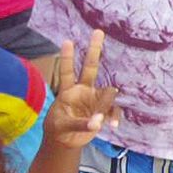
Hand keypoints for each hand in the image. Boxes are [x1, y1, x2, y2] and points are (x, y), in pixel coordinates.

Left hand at [45, 32, 116, 150]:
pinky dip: (114, 116)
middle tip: (98, 31)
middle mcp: (82, 91)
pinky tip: (111, 125)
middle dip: (94, 50)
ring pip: (107, 92)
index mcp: (67, 92)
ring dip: (106, 105)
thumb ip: (79, 123)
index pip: (66, 72)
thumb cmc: (59, 128)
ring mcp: (94, 99)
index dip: (67, 58)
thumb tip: (97, 122)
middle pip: (90, 68)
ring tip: (99, 120)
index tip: (68, 41)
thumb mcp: (63, 126)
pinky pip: (113, 110)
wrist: (66, 141)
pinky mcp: (103, 110)